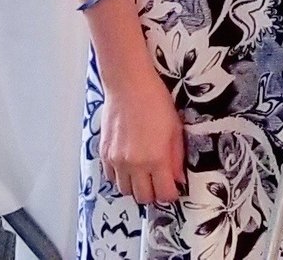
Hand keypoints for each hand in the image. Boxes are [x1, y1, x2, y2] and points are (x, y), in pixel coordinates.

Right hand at [98, 61, 185, 205]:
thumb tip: (178, 178)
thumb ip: (176, 158)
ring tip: (144, 174)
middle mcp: (134, 164)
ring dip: (136, 187)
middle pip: (143, 197)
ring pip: (125, 191)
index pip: (164, 194)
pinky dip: (121, 177)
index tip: (173, 189)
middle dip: (154, 194)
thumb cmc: (155, 102)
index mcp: (156, 159)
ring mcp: (116, 161)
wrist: (128, 85)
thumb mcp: (175, 129)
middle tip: (159, 183)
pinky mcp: (104, 154)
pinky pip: (111, 178)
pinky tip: (129, 165)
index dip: (171, 194)